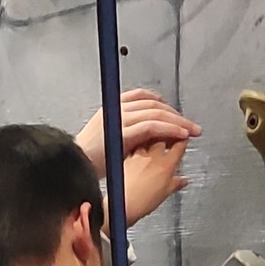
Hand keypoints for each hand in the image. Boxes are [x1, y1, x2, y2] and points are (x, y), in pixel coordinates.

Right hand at [77, 87, 197, 175]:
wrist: (73, 169)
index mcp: (111, 109)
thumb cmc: (88, 160)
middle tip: (191, 125)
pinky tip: (181, 135)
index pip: (142, 96)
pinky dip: (169, 129)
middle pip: (153, 104)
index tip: (174, 112)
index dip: (161, 103)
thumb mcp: (108, 141)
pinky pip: (152, 126)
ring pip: (155, 113)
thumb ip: (126, 134)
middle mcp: (115, 109)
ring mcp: (118, 119)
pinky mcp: (122, 133)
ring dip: (178, 121)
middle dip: (175, 114)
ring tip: (191, 131)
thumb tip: (141, 138)